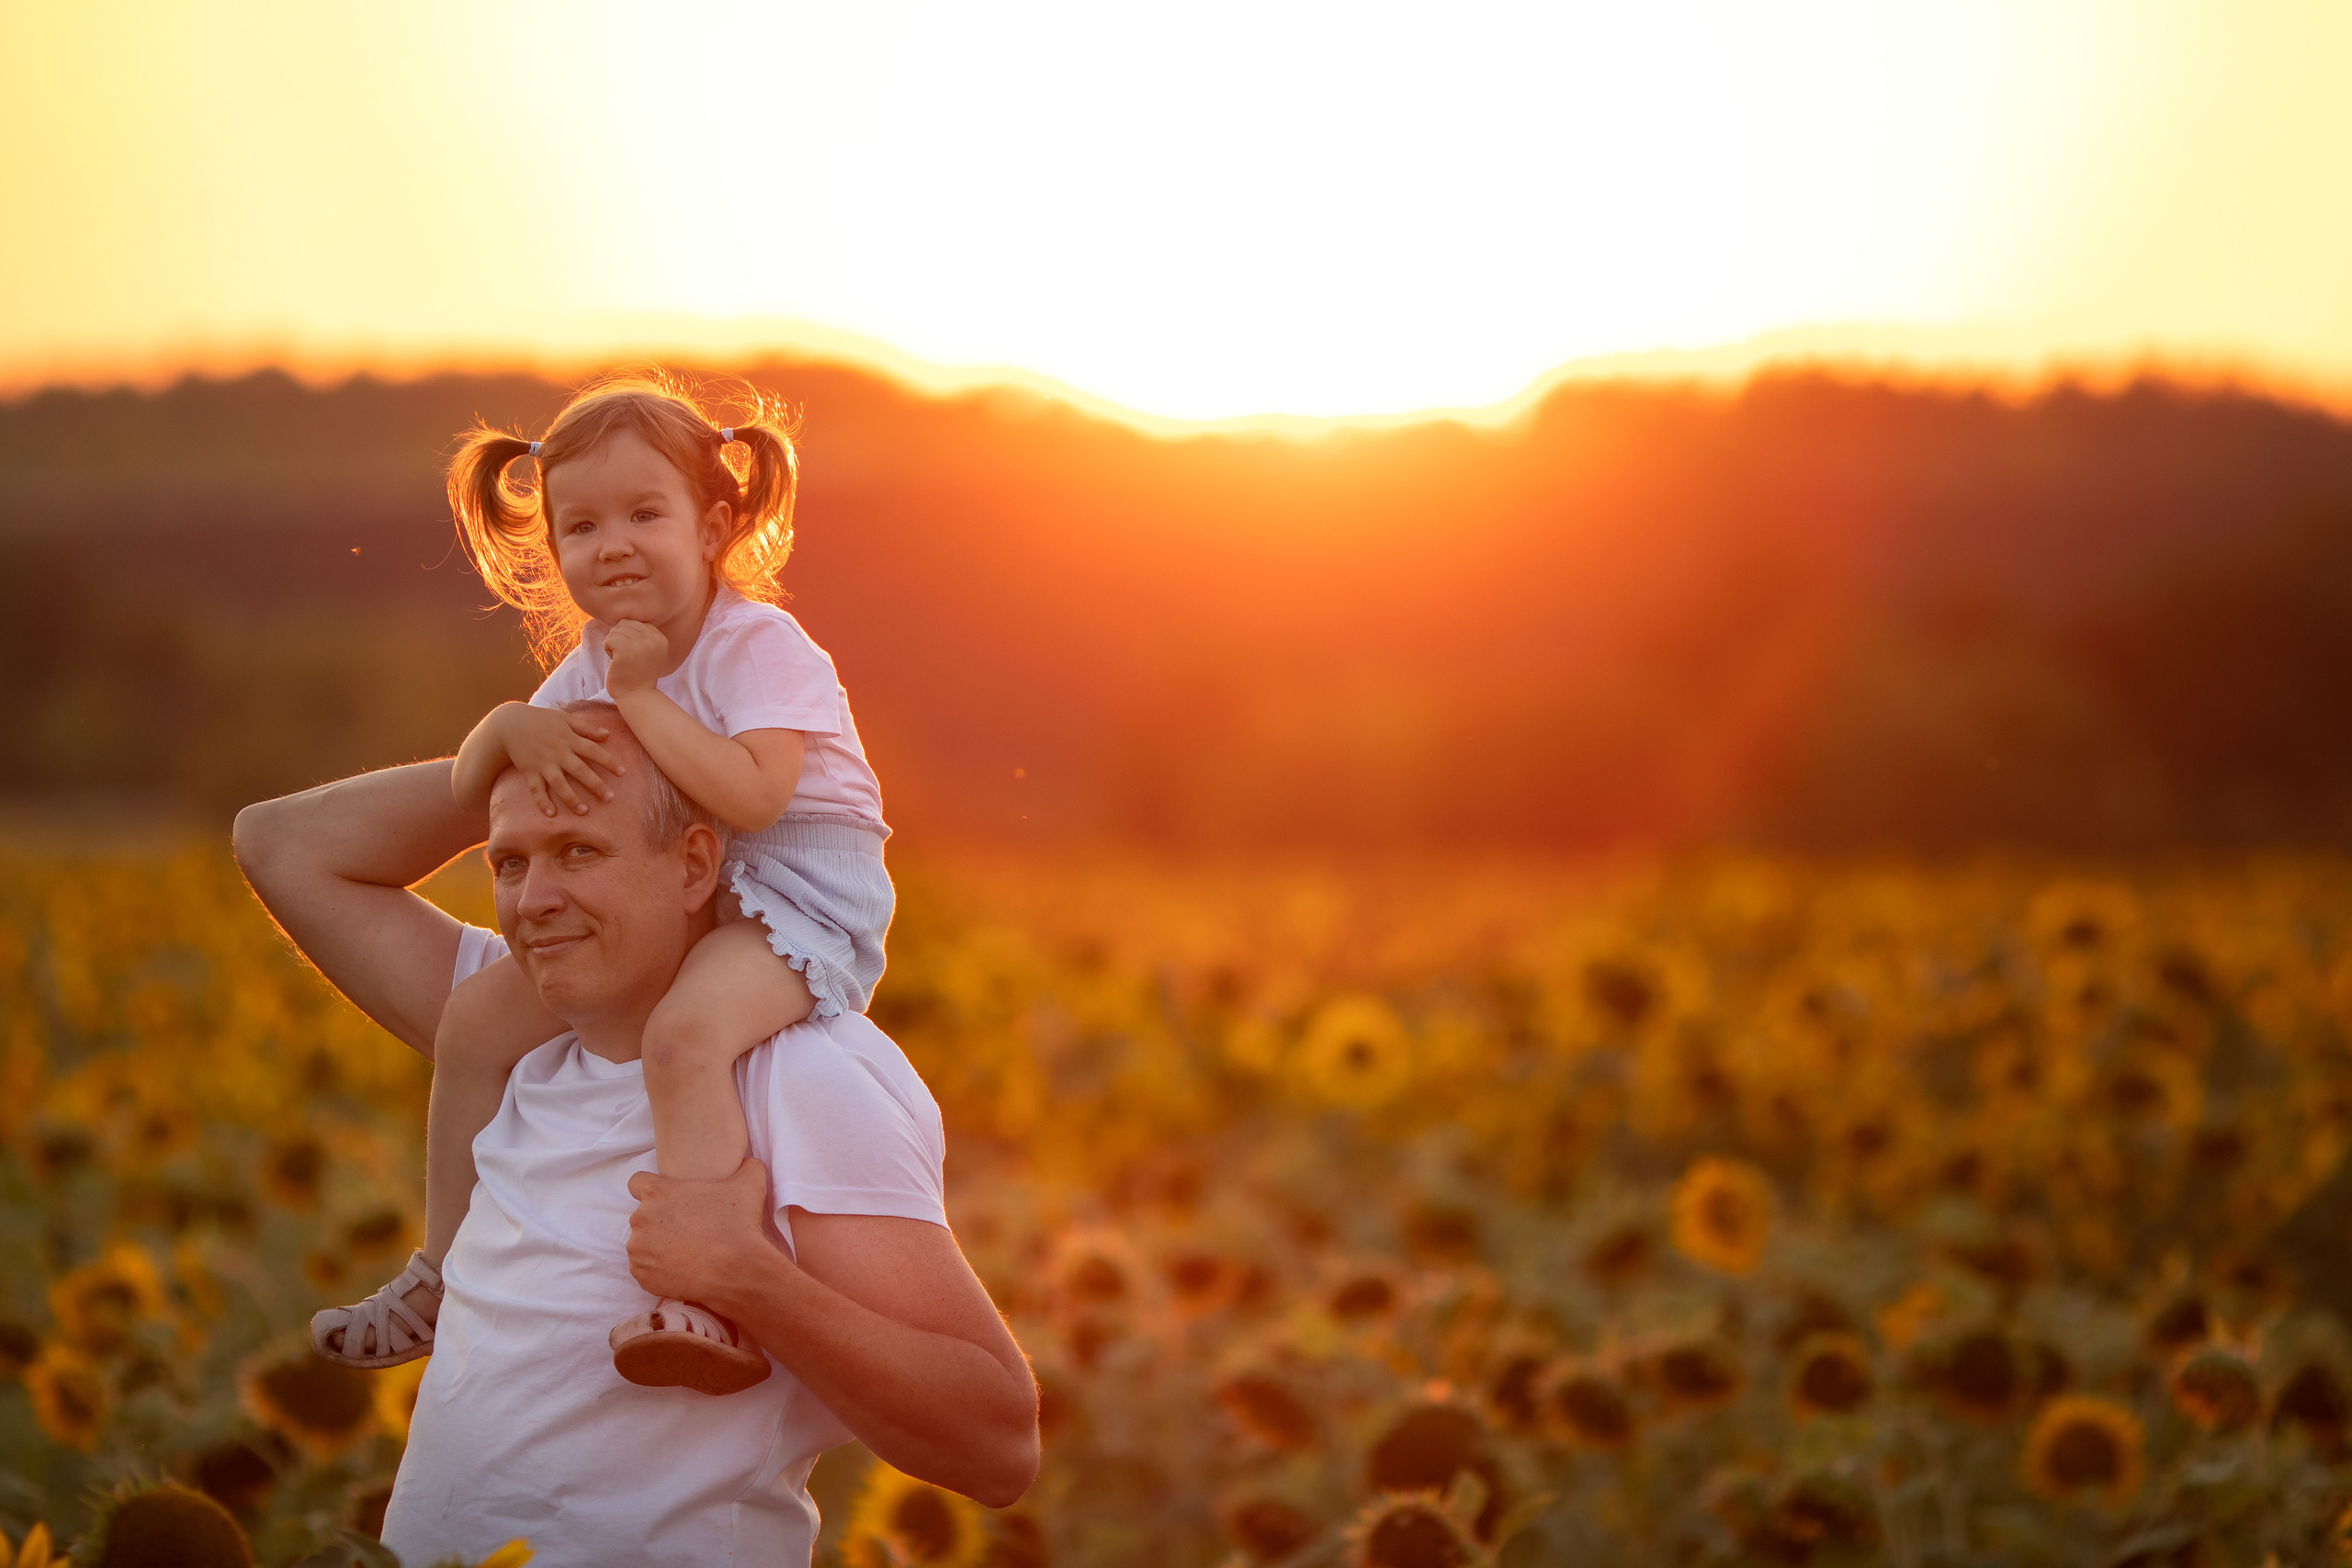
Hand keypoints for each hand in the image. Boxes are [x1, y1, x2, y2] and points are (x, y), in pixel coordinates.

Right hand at [498, 704, 623, 817]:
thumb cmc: (541, 719)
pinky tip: (552, 814)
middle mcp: (558, 753)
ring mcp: (543, 763)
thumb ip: (586, 727)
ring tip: (584, 811)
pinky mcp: (529, 771)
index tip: (622, 773)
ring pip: (559, 784)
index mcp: (569, 739)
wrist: (509, 723)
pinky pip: (536, 789)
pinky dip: (542, 802)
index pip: (594, 751)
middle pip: (580, 771)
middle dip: (596, 785)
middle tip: (610, 798)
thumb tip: (608, 735)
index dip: (609, 761)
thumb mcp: (565, 718)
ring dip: (572, 798)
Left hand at [604, 619, 669, 696]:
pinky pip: (609, 639)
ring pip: (615, 630)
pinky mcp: (627, 649)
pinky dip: (607, 649)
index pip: (636, 623)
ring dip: (613, 645)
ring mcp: (641, 643)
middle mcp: (654, 638)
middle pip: (625, 623)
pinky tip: (616, 662)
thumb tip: (622, 619)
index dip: (629, 637)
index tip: (635, 654)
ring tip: (622, 660)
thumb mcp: (647, 651)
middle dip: (620, 639)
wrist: (637, 696)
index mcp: (660, 638)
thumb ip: (640, 635)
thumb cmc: (636, 674)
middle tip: (627, 657)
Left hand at [626, 1158, 780, 1310]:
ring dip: (657, 1247)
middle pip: (643, 1217)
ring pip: (642, 1245)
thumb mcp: (750, 1183)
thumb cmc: (739, 1224)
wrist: (738, 1270)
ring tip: (685, 1254)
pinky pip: (645, 1270)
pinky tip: (682, 1271)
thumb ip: (745, 1165)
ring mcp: (638, 1249)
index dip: (651, 1190)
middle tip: (687, 1231)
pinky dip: (658, 1271)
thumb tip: (746, 1161)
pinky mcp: (642, 1275)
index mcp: (658, 1192)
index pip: (636, 1183)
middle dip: (660, 1223)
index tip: (667, 1200)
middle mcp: (641, 1218)